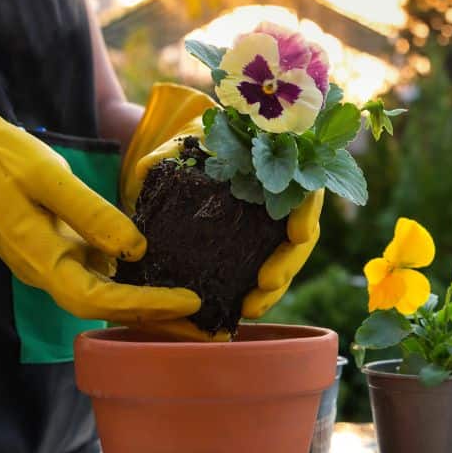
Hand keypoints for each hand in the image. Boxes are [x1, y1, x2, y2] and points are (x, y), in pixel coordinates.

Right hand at [0, 109, 200, 322]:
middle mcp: (49, 273)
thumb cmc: (3, 163)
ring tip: (194, 305)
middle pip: (106, 309)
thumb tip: (136, 249)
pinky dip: (133, 284)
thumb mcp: (48, 177)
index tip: (188, 300)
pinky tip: (165, 277)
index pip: (98, 299)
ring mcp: (55, 266)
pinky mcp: (62, 255)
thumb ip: (89, 213)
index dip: (145, 305)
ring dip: (147, 305)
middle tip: (204, 315)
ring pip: (105, 298)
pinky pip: (101, 279)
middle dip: (155, 315)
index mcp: (41, 259)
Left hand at [120, 84, 324, 340]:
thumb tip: (145, 172)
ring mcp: (277, 226)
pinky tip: (241, 309)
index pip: (306, 187)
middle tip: (266, 282)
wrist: (201, 156)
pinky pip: (269, 272)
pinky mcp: (261, 248)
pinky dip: (259, 293)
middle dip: (288, 262)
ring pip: (288, 259)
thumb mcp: (187, 143)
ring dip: (274, 288)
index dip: (306, 211)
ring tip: (250, 308)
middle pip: (303, 234)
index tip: (298, 234)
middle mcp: (286, 199)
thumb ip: (170, 154)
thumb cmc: (202, 145)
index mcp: (279, 167)